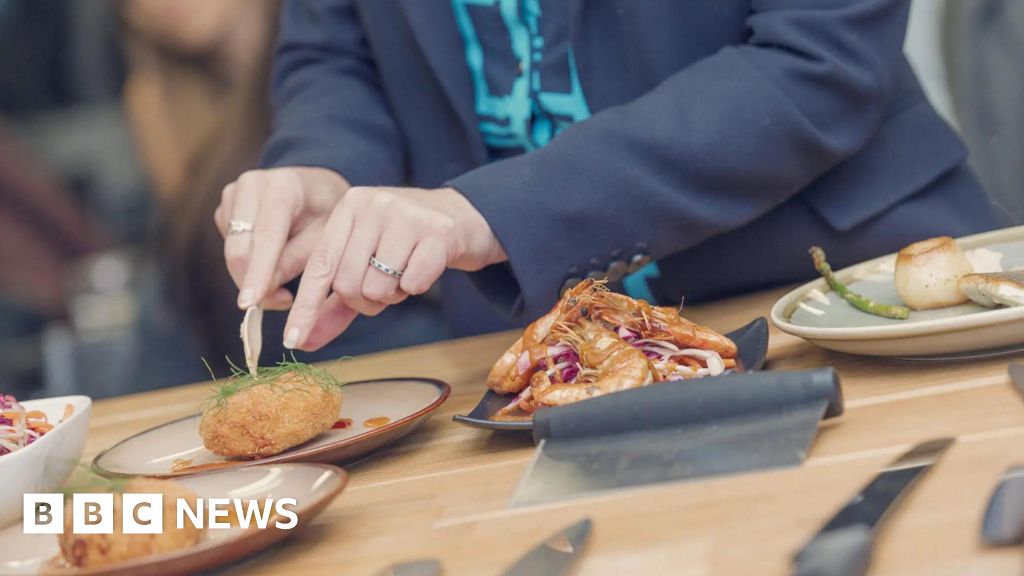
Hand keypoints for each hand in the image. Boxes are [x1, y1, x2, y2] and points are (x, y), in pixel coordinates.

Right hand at [214, 166, 349, 310]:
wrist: (315, 188)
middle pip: (240, 248)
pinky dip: (248, 263)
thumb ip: (295, 261)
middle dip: (254, 283)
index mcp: (283, 187)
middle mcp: (251, 185)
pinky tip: (271, 259)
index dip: (257, 273)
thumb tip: (265, 290)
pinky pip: (230, 247)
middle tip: (283, 302)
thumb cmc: (326, 214)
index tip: (250, 302)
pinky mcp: (225, 207)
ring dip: (252, 276)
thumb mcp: (325, 238)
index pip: (266, 237)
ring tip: (284, 285)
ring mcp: (233, 194)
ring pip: (232, 252)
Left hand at [283, 186, 506, 350]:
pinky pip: (412, 284)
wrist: (465, 217)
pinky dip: (417, 287)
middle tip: (386, 287)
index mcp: (349, 206)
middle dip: (365, 301)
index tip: (292, 339)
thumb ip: (334, 303)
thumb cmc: (408, 244)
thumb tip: (302, 342)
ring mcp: (406, 214)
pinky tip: (427, 267)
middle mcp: (373, 203)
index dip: (305, 306)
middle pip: (347, 283)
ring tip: (406, 272)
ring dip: (393, 294)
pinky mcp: (438, 231)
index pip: (320, 265)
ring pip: (378, 288)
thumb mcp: (366, 263)